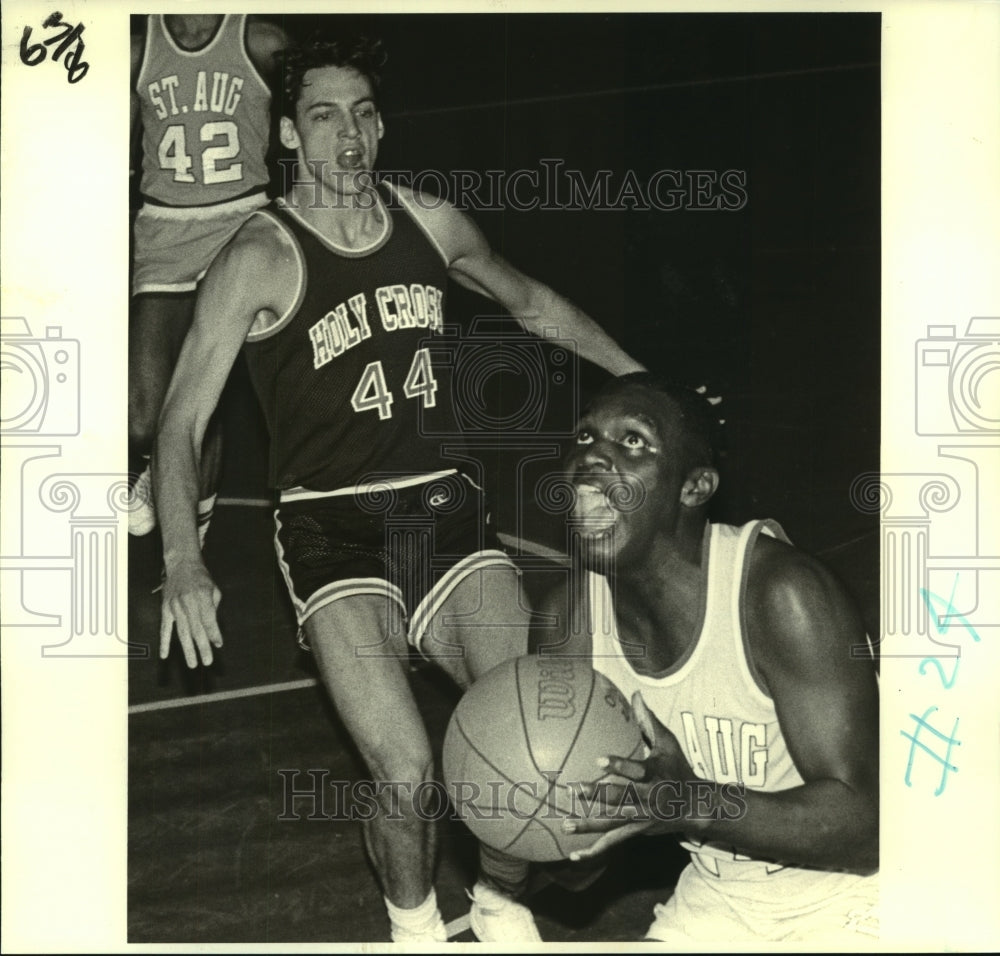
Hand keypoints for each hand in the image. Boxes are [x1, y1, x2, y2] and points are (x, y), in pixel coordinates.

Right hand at [159, 560, 222, 667]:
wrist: (181, 564)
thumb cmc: (201, 578)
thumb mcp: (214, 589)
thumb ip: (213, 609)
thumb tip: (212, 630)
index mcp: (202, 596)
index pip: (208, 619)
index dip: (214, 633)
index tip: (218, 645)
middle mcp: (187, 602)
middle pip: (196, 629)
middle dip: (202, 647)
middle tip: (208, 662)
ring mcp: (174, 606)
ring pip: (182, 632)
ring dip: (187, 649)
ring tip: (193, 664)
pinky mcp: (165, 608)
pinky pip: (164, 628)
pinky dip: (164, 642)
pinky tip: (165, 656)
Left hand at [563, 692, 695, 860]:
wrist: (695, 806)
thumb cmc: (678, 768)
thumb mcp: (668, 743)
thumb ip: (649, 720)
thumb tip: (635, 694)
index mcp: (654, 775)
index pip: (636, 771)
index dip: (618, 765)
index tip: (598, 760)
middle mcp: (647, 799)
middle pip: (620, 798)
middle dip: (597, 796)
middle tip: (573, 790)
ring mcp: (640, 819)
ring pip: (613, 823)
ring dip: (589, 826)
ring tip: (566, 826)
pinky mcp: (636, 832)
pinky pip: (613, 843)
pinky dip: (595, 851)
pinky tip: (574, 857)